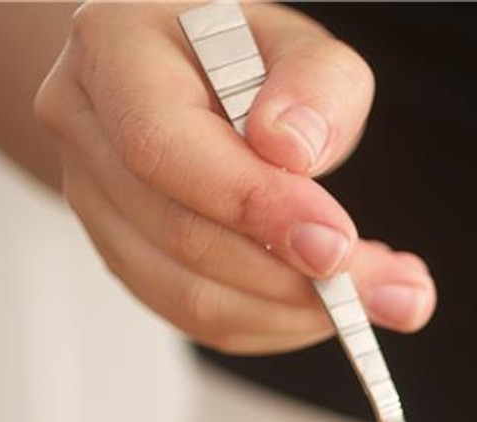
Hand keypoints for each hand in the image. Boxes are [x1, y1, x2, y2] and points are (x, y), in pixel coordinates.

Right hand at [34, 1, 434, 353]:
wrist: (191, 74)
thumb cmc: (244, 54)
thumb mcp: (298, 43)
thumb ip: (316, 83)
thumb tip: (294, 149)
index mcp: (112, 51)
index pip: (164, 147)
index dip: (255, 205)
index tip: (338, 242)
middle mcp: (84, 128)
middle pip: (183, 234)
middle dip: (297, 277)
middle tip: (392, 289)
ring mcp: (95, 203)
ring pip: (191, 296)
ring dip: (296, 312)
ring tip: (380, 296)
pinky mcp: (128, 259)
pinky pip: (202, 321)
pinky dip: (278, 324)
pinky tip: (333, 304)